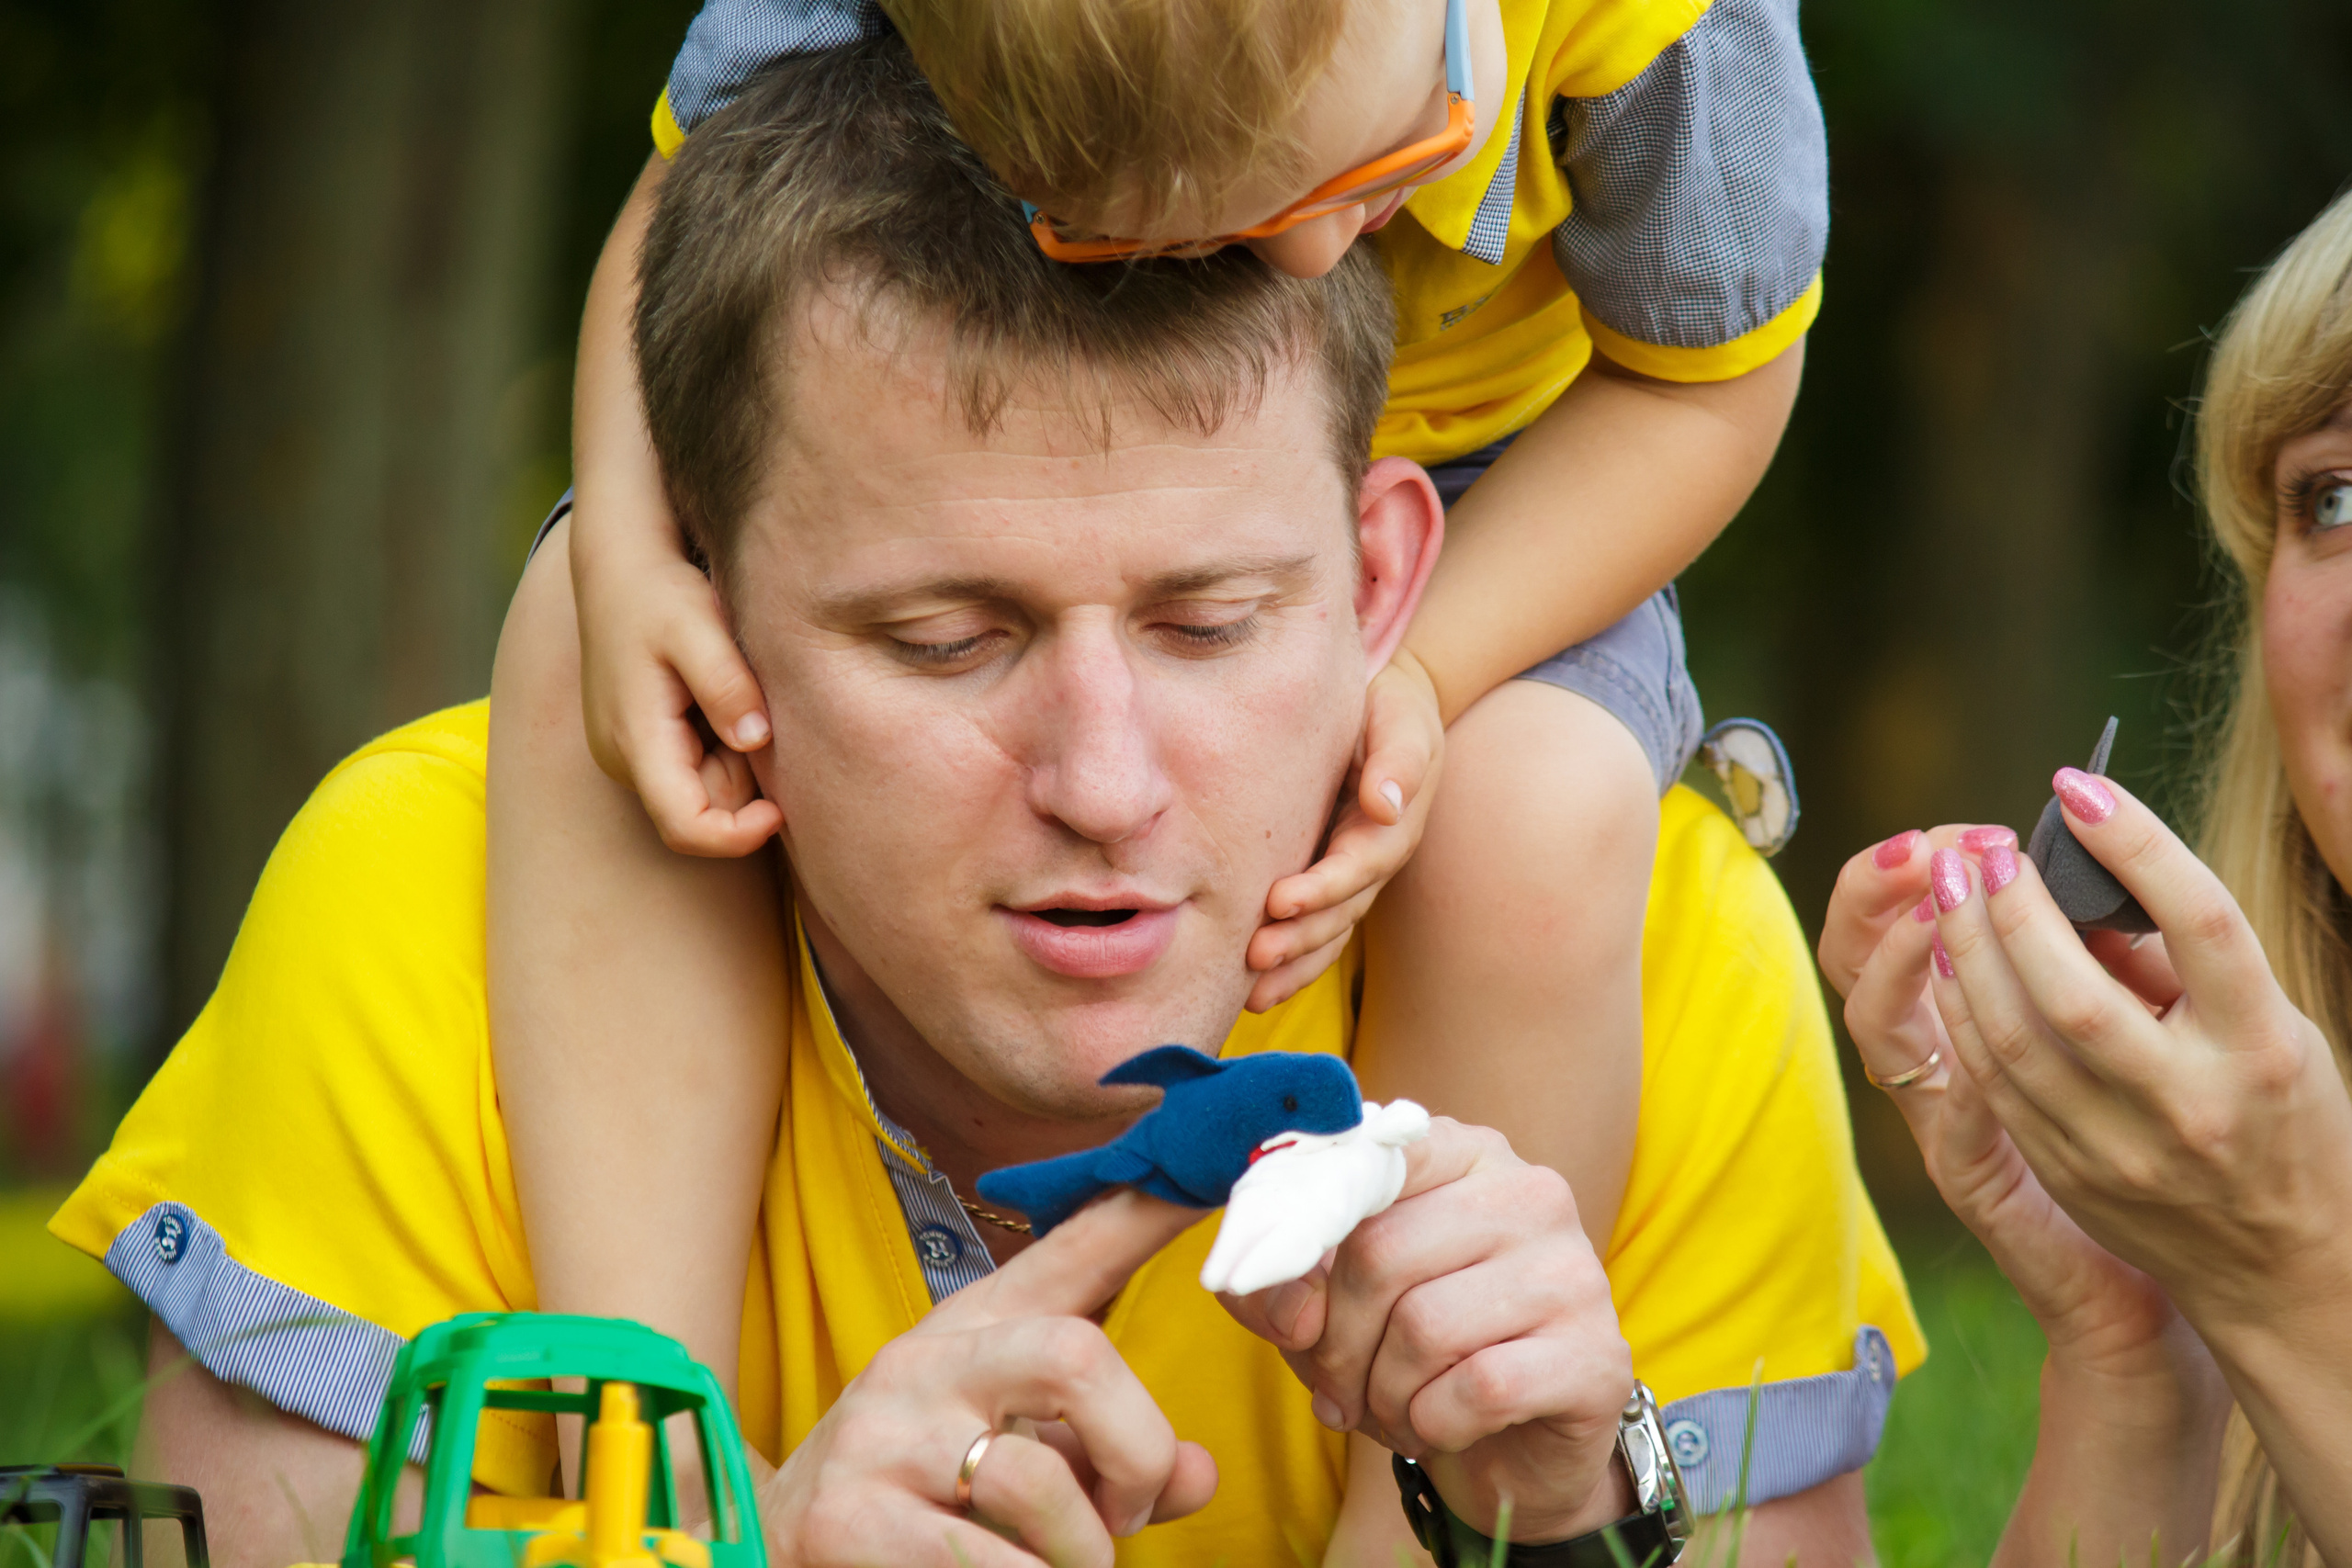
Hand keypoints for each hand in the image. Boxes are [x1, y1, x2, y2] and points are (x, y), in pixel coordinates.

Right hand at [568, 501, 782, 856]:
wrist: (620, 563)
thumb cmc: (658, 591)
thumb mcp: (697, 627)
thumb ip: (726, 684)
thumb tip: (756, 738)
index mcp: (634, 740)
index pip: (685, 828)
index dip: (737, 836)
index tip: (782, 810)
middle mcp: (624, 758)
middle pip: (701, 810)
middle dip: (744, 782)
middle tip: (755, 708)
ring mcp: (629, 752)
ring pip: (703, 788)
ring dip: (735, 758)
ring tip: (734, 689)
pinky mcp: (642, 740)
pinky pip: (695, 766)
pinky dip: (722, 743)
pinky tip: (721, 692)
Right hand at [758, 1190, 1216, 1566]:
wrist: (772, 1542)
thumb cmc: (923, 1497)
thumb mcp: (1021, 1456)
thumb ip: (1113, 1460)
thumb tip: (1198, 1473)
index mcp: (976, 1328)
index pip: (1075, 1250)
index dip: (1146, 1216)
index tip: (1206, 1171)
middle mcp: (926, 1362)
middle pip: (1075, 1354)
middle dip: (1136, 1450)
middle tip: (1125, 1514)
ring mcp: (880, 1437)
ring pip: (1038, 1481)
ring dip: (1083, 1551)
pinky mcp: (846, 1519)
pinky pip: (981, 1562)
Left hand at [1217, 1117, 1632, 1542]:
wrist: (1513, 1445)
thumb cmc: (1412, 1351)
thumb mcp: (1325, 1307)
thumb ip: (1278, 1284)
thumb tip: (1289, 1308)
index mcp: (1461, 1152)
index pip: (1361, 1164)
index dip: (1300, 1241)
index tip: (1285, 1309)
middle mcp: (1529, 1191)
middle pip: (1381, 1254)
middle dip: (1336, 1343)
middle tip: (1336, 1388)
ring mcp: (1574, 1270)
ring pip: (1425, 1327)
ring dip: (1383, 1393)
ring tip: (1391, 1408)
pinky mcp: (1598, 1355)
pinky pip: (1479, 1389)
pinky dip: (1434, 1425)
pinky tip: (1441, 1427)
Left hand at [1245, 649, 1443, 1010]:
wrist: (1386, 708)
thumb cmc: (1390, 710)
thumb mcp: (1402, 721)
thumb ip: (1398, 760)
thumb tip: (1385, 803)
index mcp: (1392, 826)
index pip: (1359, 866)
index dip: (1323, 887)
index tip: (1280, 901)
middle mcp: (1373, 860)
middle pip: (1342, 912)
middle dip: (1301, 939)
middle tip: (1255, 956)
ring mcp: (1352, 876)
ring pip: (1328, 933)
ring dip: (1294, 966)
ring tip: (1252, 995)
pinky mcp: (1328, 879)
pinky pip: (1315, 930)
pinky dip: (1292, 963)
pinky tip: (1256, 990)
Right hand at [1821, 826, 2210, 1387]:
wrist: (2162, 1284)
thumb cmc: (2153, 1147)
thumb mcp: (2121, 1036)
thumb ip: (2097, 967)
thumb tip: (2093, 879)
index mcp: (1955, 1017)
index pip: (1876, 927)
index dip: (1887, 876)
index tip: (1945, 830)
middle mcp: (1931, 1065)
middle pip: (1849, 961)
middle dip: (1878, 892)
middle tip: (1930, 848)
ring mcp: (1943, 1123)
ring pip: (1881, 1027)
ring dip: (1902, 956)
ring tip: (1941, 903)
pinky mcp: (1973, 1178)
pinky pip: (1946, 1110)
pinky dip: (1952, 1056)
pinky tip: (1975, 1014)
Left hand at [1919, 775, 2351, 1333]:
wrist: (2282, 1264)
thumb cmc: (2283, 1117)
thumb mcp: (2272, 1029)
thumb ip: (2186, 962)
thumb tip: (2085, 886)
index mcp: (2263, 1050)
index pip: (2202, 925)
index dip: (2138, 845)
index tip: (2080, 786)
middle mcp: (2190, 1105)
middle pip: (2075, 994)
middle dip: (2014, 908)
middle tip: (1983, 847)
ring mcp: (2121, 1150)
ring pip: (2013, 1040)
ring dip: (1966, 951)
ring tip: (1946, 886)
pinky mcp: (2068, 1174)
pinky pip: (1992, 1082)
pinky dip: (1961, 1010)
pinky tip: (1946, 959)